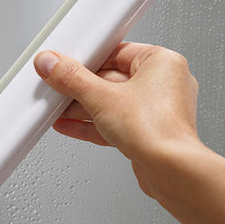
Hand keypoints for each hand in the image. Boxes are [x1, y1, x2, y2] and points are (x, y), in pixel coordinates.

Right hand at [33, 43, 200, 191]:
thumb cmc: (158, 131)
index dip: (88, 59)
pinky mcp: (148, 133)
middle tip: (60, 86)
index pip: (116, 52)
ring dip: (84, 107)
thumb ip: (72, 79)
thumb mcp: (101, 97)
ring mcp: (157, 111)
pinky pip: (116, 122)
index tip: (67, 63)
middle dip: (81, 88)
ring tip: (61, 109)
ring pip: (112, 103)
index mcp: (163, 62)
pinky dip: (94, 123)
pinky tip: (71, 125)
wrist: (172, 172)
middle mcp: (164, 84)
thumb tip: (53, 64)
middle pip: (111, 79)